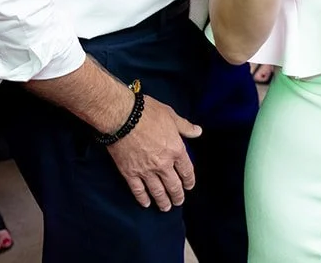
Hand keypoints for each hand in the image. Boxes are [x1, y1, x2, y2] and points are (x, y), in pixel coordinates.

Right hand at [107, 92, 201, 210]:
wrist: (122, 116)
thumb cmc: (147, 112)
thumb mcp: (170, 115)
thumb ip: (185, 126)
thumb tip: (198, 131)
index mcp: (176, 150)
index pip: (187, 171)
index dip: (189, 181)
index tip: (189, 187)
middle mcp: (163, 164)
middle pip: (173, 185)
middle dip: (177, 196)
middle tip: (178, 201)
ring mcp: (146, 171)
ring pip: (158, 192)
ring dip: (163, 202)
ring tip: (166, 208)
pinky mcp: (130, 173)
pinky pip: (138, 191)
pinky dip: (143, 199)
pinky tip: (146, 203)